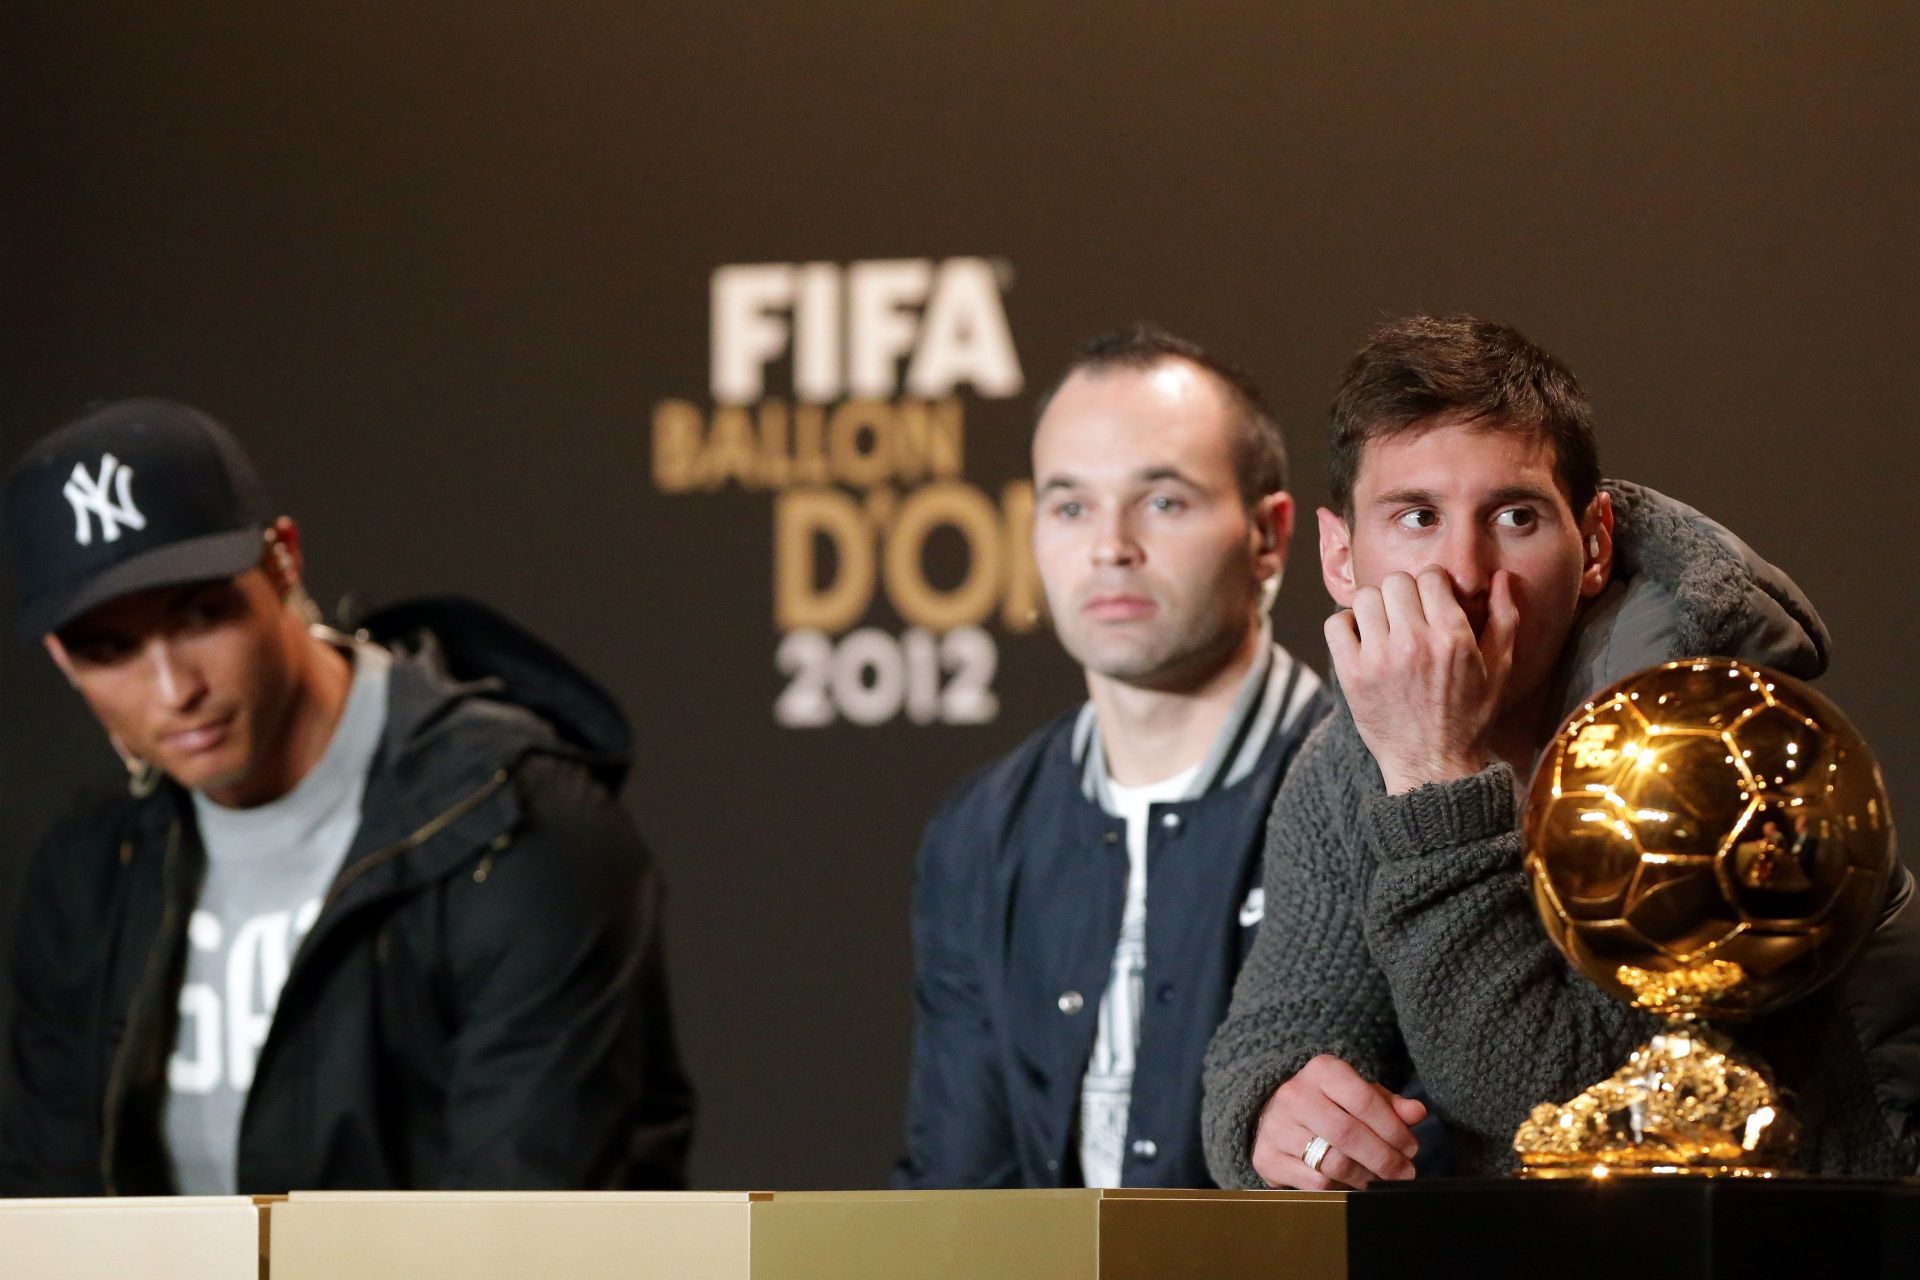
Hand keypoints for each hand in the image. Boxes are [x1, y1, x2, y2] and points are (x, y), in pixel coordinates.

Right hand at [1250, 1054, 1425, 1189]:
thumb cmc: (1327, 1103)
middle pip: (1349, 1134)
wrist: (1272, 1112)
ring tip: (1380, 1180)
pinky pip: (1315, 1183)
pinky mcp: (1267, 1157)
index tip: (1411, 1148)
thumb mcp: (1357, 1094)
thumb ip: (1388, 1104)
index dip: (1393, 1129)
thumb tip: (1417, 1113)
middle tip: (1404, 1173)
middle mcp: (1295, 1095)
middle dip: (1384, 1159)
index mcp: (1322, 1071)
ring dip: (1365, 1177)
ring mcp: (1277, 1126)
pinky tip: (1351, 1183)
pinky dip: (1340, 1187)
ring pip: (1333, 1161)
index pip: (1365, 1101)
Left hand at [1325, 566, 1517, 794]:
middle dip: (1403, 593)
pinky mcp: (1352, 674)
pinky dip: (1345, 626)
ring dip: (1374, 608)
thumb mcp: (1500, 669)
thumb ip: (1504, 618)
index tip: (1431, 603)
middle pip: (1396, 581)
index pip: (1430, 576)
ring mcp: (1379, 658)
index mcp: (1453, 636)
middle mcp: (1415, 642)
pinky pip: (1335, 624)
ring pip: (1365, 598)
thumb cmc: (1469, 717)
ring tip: (1385, 628)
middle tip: (1408, 616)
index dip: (1432, 585)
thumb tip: (1501, 577)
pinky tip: (1362, 641)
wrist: (1433, 764)